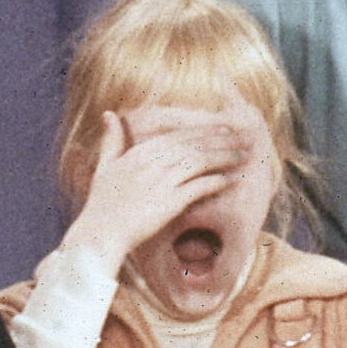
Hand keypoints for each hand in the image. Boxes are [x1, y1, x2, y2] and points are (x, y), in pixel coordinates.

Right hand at [60, 109, 250, 275]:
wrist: (100, 233)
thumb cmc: (101, 203)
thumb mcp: (104, 165)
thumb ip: (111, 139)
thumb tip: (108, 114)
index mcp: (140, 152)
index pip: (179, 136)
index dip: (204, 130)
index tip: (224, 127)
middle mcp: (152, 162)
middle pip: (194, 145)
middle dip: (222, 139)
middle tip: (245, 136)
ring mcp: (161, 182)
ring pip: (199, 162)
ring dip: (224, 157)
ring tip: (244, 155)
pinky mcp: (169, 203)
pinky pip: (197, 188)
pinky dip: (215, 182)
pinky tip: (229, 180)